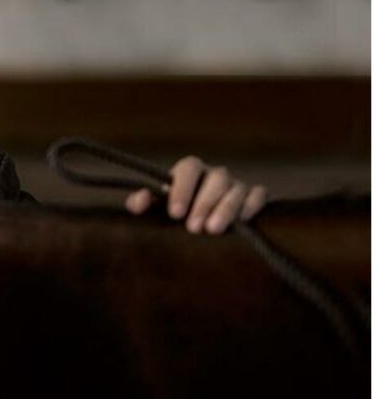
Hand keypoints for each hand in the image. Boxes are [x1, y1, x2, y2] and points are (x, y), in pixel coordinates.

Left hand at [124, 155, 266, 234]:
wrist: (199, 227)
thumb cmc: (174, 215)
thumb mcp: (155, 209)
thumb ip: (142, 203)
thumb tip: (141, 200)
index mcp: (190, 171)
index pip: (188, 168)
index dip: (182, 189)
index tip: (175, 213)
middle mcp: (214, 174)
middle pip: (215, 178)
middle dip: (204, 203)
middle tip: (193, 228)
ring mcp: (236, 184)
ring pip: (236, 188)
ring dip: (225, 209)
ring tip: (213, 230)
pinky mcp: (254, 196)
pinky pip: (258, 194)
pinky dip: (251, 205)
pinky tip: (242, 221)